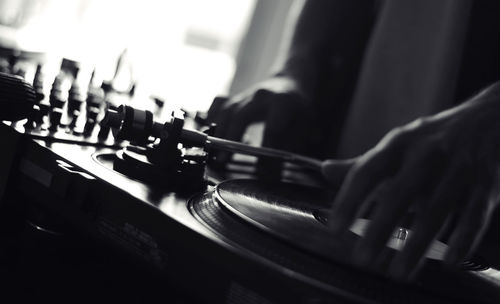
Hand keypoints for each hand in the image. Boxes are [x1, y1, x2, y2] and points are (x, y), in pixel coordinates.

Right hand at [207, 76, 312, 161]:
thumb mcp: (301, 128)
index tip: (263, 170)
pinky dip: (211, 118)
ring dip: (219, 134)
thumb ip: (287, 151)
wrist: (289, 84)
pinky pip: (217, 104)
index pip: (272, 126)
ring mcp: (244, 95)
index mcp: (282, 101)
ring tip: (215, 155)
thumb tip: (272, 177)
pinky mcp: (233, 98)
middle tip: (224, 160)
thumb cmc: (296, 110)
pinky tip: (210, 134)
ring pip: (226, 111)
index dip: (267, 149)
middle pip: (241, 115)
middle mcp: (260, 96)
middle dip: (232, 138)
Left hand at [322, 82, 499, 279]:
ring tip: (398, 273)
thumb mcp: (397, 144)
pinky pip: (473, 215)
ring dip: (417, 245)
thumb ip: (364, 163)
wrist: (489, 118)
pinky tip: (447, 262)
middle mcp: (426, 154)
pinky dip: (462, 240)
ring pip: (437, 210)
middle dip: (380, 228)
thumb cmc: (433, 138)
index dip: (350, 200)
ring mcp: (459, 168)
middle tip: (362, 260)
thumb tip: (324, 171)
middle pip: (400, 193)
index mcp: (399, 143)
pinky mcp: (486, 184)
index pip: (367, 171)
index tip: (335, 228)